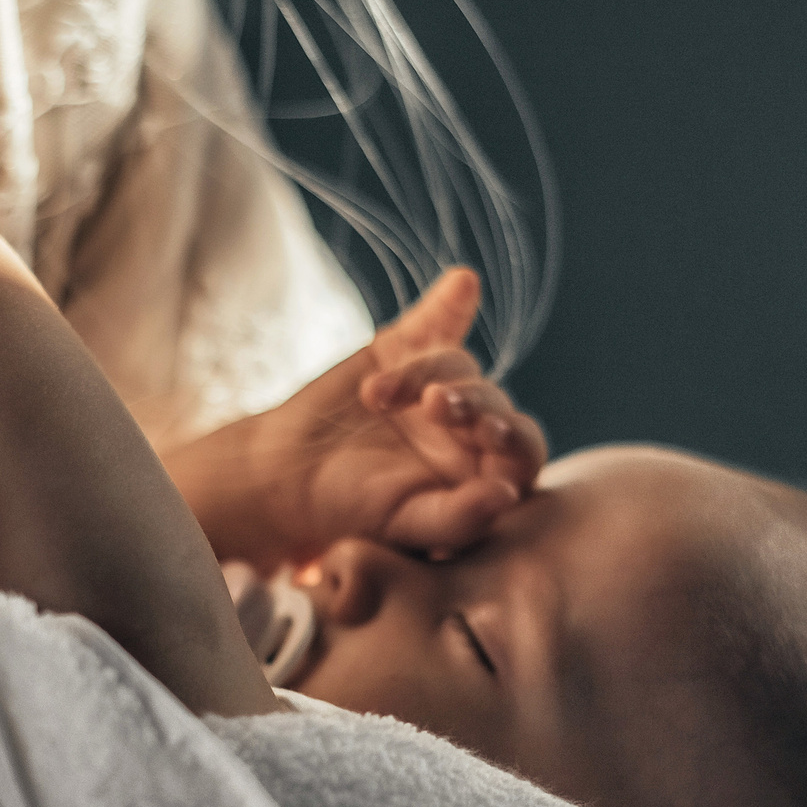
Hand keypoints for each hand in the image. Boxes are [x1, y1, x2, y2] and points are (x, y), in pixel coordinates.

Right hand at [169, 270, 548, 570]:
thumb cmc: (350, 512)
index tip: (488, 433)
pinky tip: (463, 283)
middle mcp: (471, 428)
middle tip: (436, 405)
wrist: (286, 476)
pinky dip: (449, 301)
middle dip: (469, 401)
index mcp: (483, 474)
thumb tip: (508, 493)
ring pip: (455, 365)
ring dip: (420, 374)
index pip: (520, 451)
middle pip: (493, 402)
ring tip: (375, 396)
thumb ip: (459, 518)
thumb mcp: (403, 523)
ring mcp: (441, 384)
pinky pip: (438, 321)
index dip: (512, 438)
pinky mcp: (409, 348)